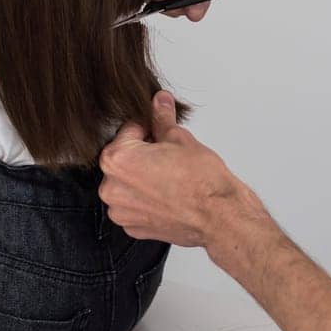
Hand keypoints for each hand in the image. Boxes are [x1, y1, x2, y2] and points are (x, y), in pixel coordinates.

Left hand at [98, 91, 264, 250]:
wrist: (219, 215)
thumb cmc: (202, 181)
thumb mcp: (180, 138)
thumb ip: (162, 118)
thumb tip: (159, 103)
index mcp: (116, 159)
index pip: (128, 130)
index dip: (148, 128)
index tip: (160, 133)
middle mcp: (111, 188)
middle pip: (123, 158)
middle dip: (142, 153)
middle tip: (168, 155)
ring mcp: (120, 211)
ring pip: (127, 183)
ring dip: (141, 177)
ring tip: (168, 176)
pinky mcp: (133, 227)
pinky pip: (133, 205)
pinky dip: (146, 199)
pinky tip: (166, 194)